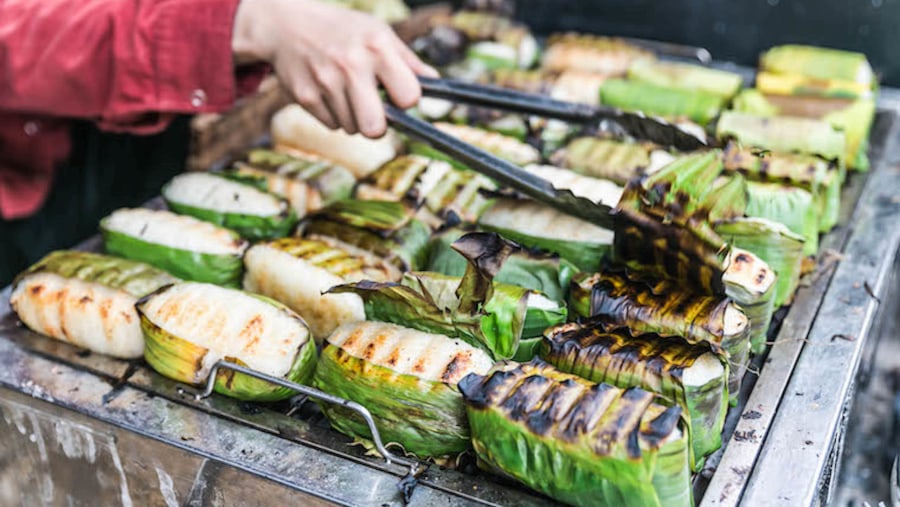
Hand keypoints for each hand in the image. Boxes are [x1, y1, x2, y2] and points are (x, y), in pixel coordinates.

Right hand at [232, 0, 437, 137]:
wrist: (287, 26)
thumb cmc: (343, 31)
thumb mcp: (378, 33)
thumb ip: (408, 62)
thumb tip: (436, 85)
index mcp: (378, 47)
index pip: (409, 96)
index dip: (406, 100)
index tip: (398, 95)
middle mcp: (352, 65)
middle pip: (376, 128)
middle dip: (378, 125)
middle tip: (374, 110)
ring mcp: (326, 82)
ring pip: (353, 129)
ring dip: (354, 118)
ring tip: (346, 91)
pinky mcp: (305, 97)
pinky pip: (332, 126)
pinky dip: (334, 115)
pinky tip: (328, 92)